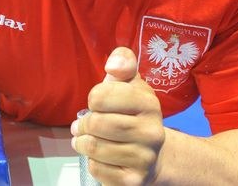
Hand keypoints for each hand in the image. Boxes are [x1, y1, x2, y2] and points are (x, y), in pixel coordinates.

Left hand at [71, 47, 164, 185]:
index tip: (96, 102)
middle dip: (84, 123)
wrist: (155, 155)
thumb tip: (113, 65)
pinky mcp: (134, 181)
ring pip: (94, 148)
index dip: (93, 98)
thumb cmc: (132, 113)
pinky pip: (97, 169)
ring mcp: (144, 158)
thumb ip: (123, 63)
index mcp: (149, 103)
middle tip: (82, 124)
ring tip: (84, 139)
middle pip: (97, 123)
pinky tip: (99, 157)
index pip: (101, 95)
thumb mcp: (130, 84)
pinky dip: (91, 162)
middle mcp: (152, 132)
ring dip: (82, 143)